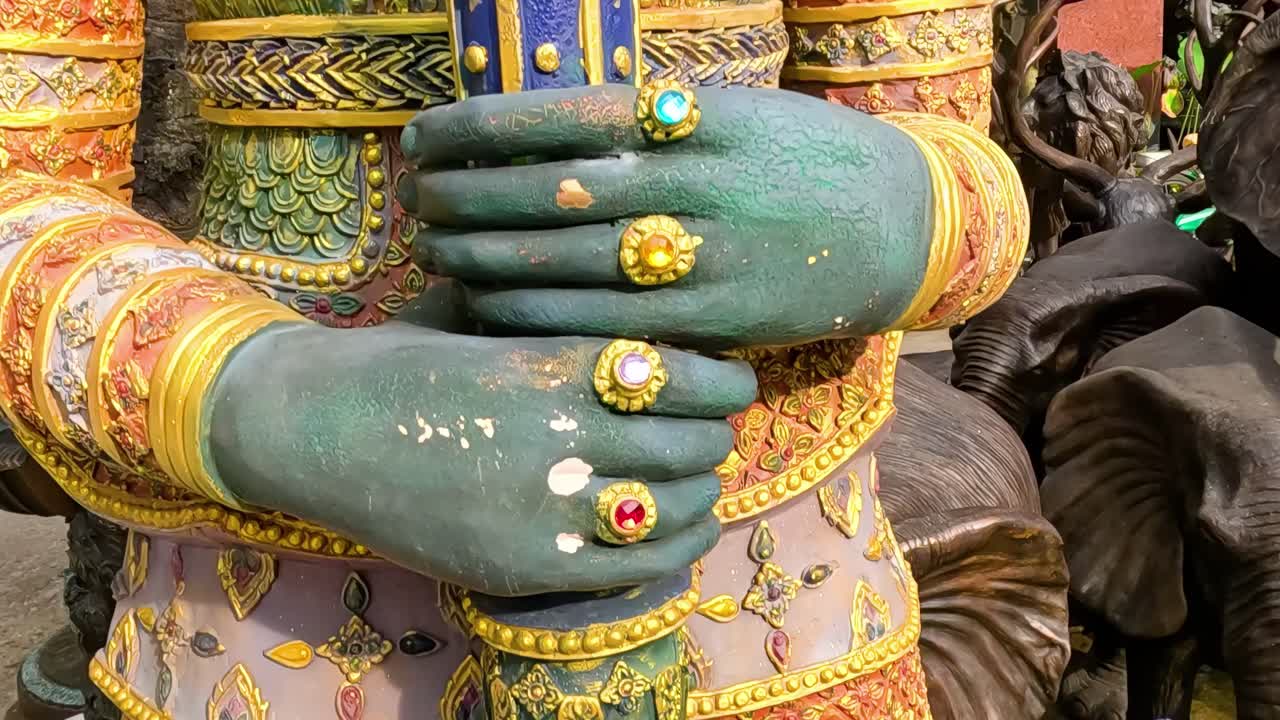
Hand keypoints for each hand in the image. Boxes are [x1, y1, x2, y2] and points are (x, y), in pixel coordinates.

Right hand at [207, 322, 755, 595]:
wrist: (312, 428)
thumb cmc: (397, 364)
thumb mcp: (485, 322)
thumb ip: (560, 324)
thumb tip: (640, 312)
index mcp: (560, 361)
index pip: (688, 374)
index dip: (724, 381)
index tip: (731, 380)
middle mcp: (566, 431)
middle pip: (694, 440)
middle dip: (715, 435)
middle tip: (713, 432)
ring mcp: (550, 503)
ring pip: (680, 502)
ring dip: (704, 489)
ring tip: (701, 480)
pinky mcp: (531, 563)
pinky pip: (643, 561)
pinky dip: (681, 542)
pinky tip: (686, 527)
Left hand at [398, 84, 932, 349]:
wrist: (903, 221)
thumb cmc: (802, 156)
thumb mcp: (731, 111)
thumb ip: (645, 123)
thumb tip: (537, 132)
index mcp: (695, 117)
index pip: (557, 116)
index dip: (476, 129)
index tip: (422, 137)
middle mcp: (699, 182)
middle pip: (549, 191)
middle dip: (462, 195)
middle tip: (413, 199)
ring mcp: (713, 255)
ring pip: (569, 262)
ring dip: (485, 257)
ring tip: (435, 251)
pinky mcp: (723, 318)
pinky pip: (611, 322)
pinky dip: (541, 316)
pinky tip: (492, 306)